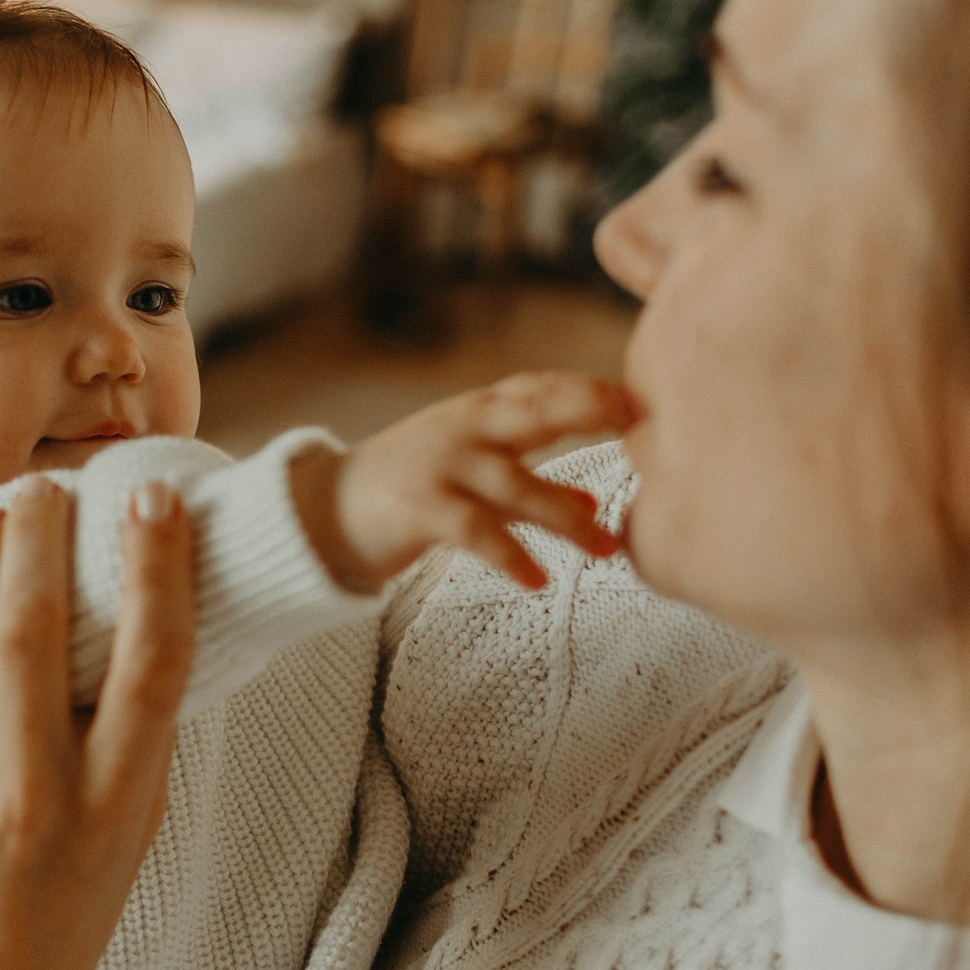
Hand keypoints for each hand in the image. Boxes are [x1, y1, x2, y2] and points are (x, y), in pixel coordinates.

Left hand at [0, 477, 196, 969]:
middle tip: (45, 486)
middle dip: (37, 534)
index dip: (157, 567)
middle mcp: (29, 795)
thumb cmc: (72, 911)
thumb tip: (127, 598)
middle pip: (31, 628)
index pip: (152, 662)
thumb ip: (132, 730)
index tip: (151, 499)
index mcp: (115, 804)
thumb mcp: (133, 829)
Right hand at [292, 371, 636, 592]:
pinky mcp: (419, 508)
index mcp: (479, 411)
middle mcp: (464, 428)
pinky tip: (538, 581)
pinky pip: (476, 533)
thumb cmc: (412, 487)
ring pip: (517, 484)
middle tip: (642, 433)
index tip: (642, 404)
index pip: (542, 388)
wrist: (327, 510)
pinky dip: (511, 558)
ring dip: (567, 518)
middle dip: (589, 413)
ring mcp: (441, 465)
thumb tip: (597, 507)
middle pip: (536, 410)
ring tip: (606, 548)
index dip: (592, 391)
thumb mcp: (471, 471)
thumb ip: (530, 481)